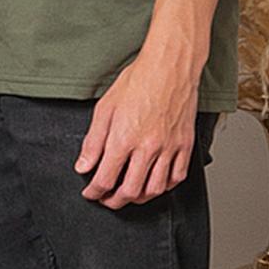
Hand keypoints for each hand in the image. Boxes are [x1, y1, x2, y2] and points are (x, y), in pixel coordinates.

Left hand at [76, 41, 201, 207]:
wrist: (169, 67)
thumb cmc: (138, 82)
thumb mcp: (104, 108)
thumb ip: (93, 142)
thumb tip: (83, 166)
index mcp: (124, 138)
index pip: (105, 179)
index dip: (94, 191)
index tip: (90, 193)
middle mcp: (148, 148)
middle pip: (129, 191)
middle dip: (113, 201)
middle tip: (106, 199)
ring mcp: (169, 148)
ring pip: (154, 189)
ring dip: (138, 198)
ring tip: (127, 195)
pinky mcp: (185, 145)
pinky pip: (176, 178)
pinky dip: (164, 187)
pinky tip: (154, 184)